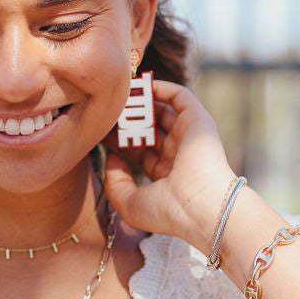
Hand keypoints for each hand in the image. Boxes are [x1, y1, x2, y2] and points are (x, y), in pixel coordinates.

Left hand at [103, 80, 235, 251]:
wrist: (200, 208)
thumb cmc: (167, 212)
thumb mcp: (129, 203)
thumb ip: (114, 181)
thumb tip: (113, 156)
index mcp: (166, 174)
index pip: (139, 150)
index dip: (119, 140)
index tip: (99, 131)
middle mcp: (179, 153)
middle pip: (149, 129)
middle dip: (127, 120)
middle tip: (107, 112)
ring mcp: (189, 136)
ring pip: (162, 111)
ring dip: (141, 102)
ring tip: (119, 96)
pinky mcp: (199, 121)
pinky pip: (179, 96)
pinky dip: (160, 88)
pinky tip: (139, 86)